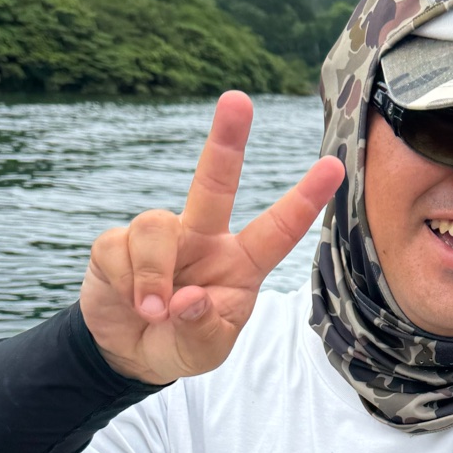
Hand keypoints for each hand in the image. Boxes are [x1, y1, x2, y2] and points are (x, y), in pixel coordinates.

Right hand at [80, 91, 344, 383]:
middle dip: (226, 141)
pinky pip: (119, 247)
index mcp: (241, 264)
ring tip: (154, 311)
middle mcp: (204, 239)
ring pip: (156, 226)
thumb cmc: (183, 342)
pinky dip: (127, 281)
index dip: (304, 200)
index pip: (278, 230)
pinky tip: (131, 303)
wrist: (130, 352)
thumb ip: (202, 329)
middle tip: (238, 100)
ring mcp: (162, 236)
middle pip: (215, 183)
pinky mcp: (118, 242)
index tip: (334, 167)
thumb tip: (186, 299)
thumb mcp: (204, 351)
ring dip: (154, 274)